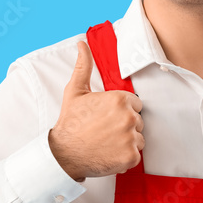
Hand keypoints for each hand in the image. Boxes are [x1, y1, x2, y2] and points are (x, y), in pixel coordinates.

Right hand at [48, 40, 144, 181]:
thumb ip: (83, 66)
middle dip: (125, 126)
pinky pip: (136, 155)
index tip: (108, 117)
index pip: (135, 104)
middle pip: (138, 121)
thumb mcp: (75, 91)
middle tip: (106, 131)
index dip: (122, 111)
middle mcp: (128, 117)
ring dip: (127, 142)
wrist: (64, 153)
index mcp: (119, 99)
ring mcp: (130, 138)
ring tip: (107, 143)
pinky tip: (110, 154)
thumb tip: (82, 45)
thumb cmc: (70, 122)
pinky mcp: (131, 156)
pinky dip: (125, 157)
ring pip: (139, 138)